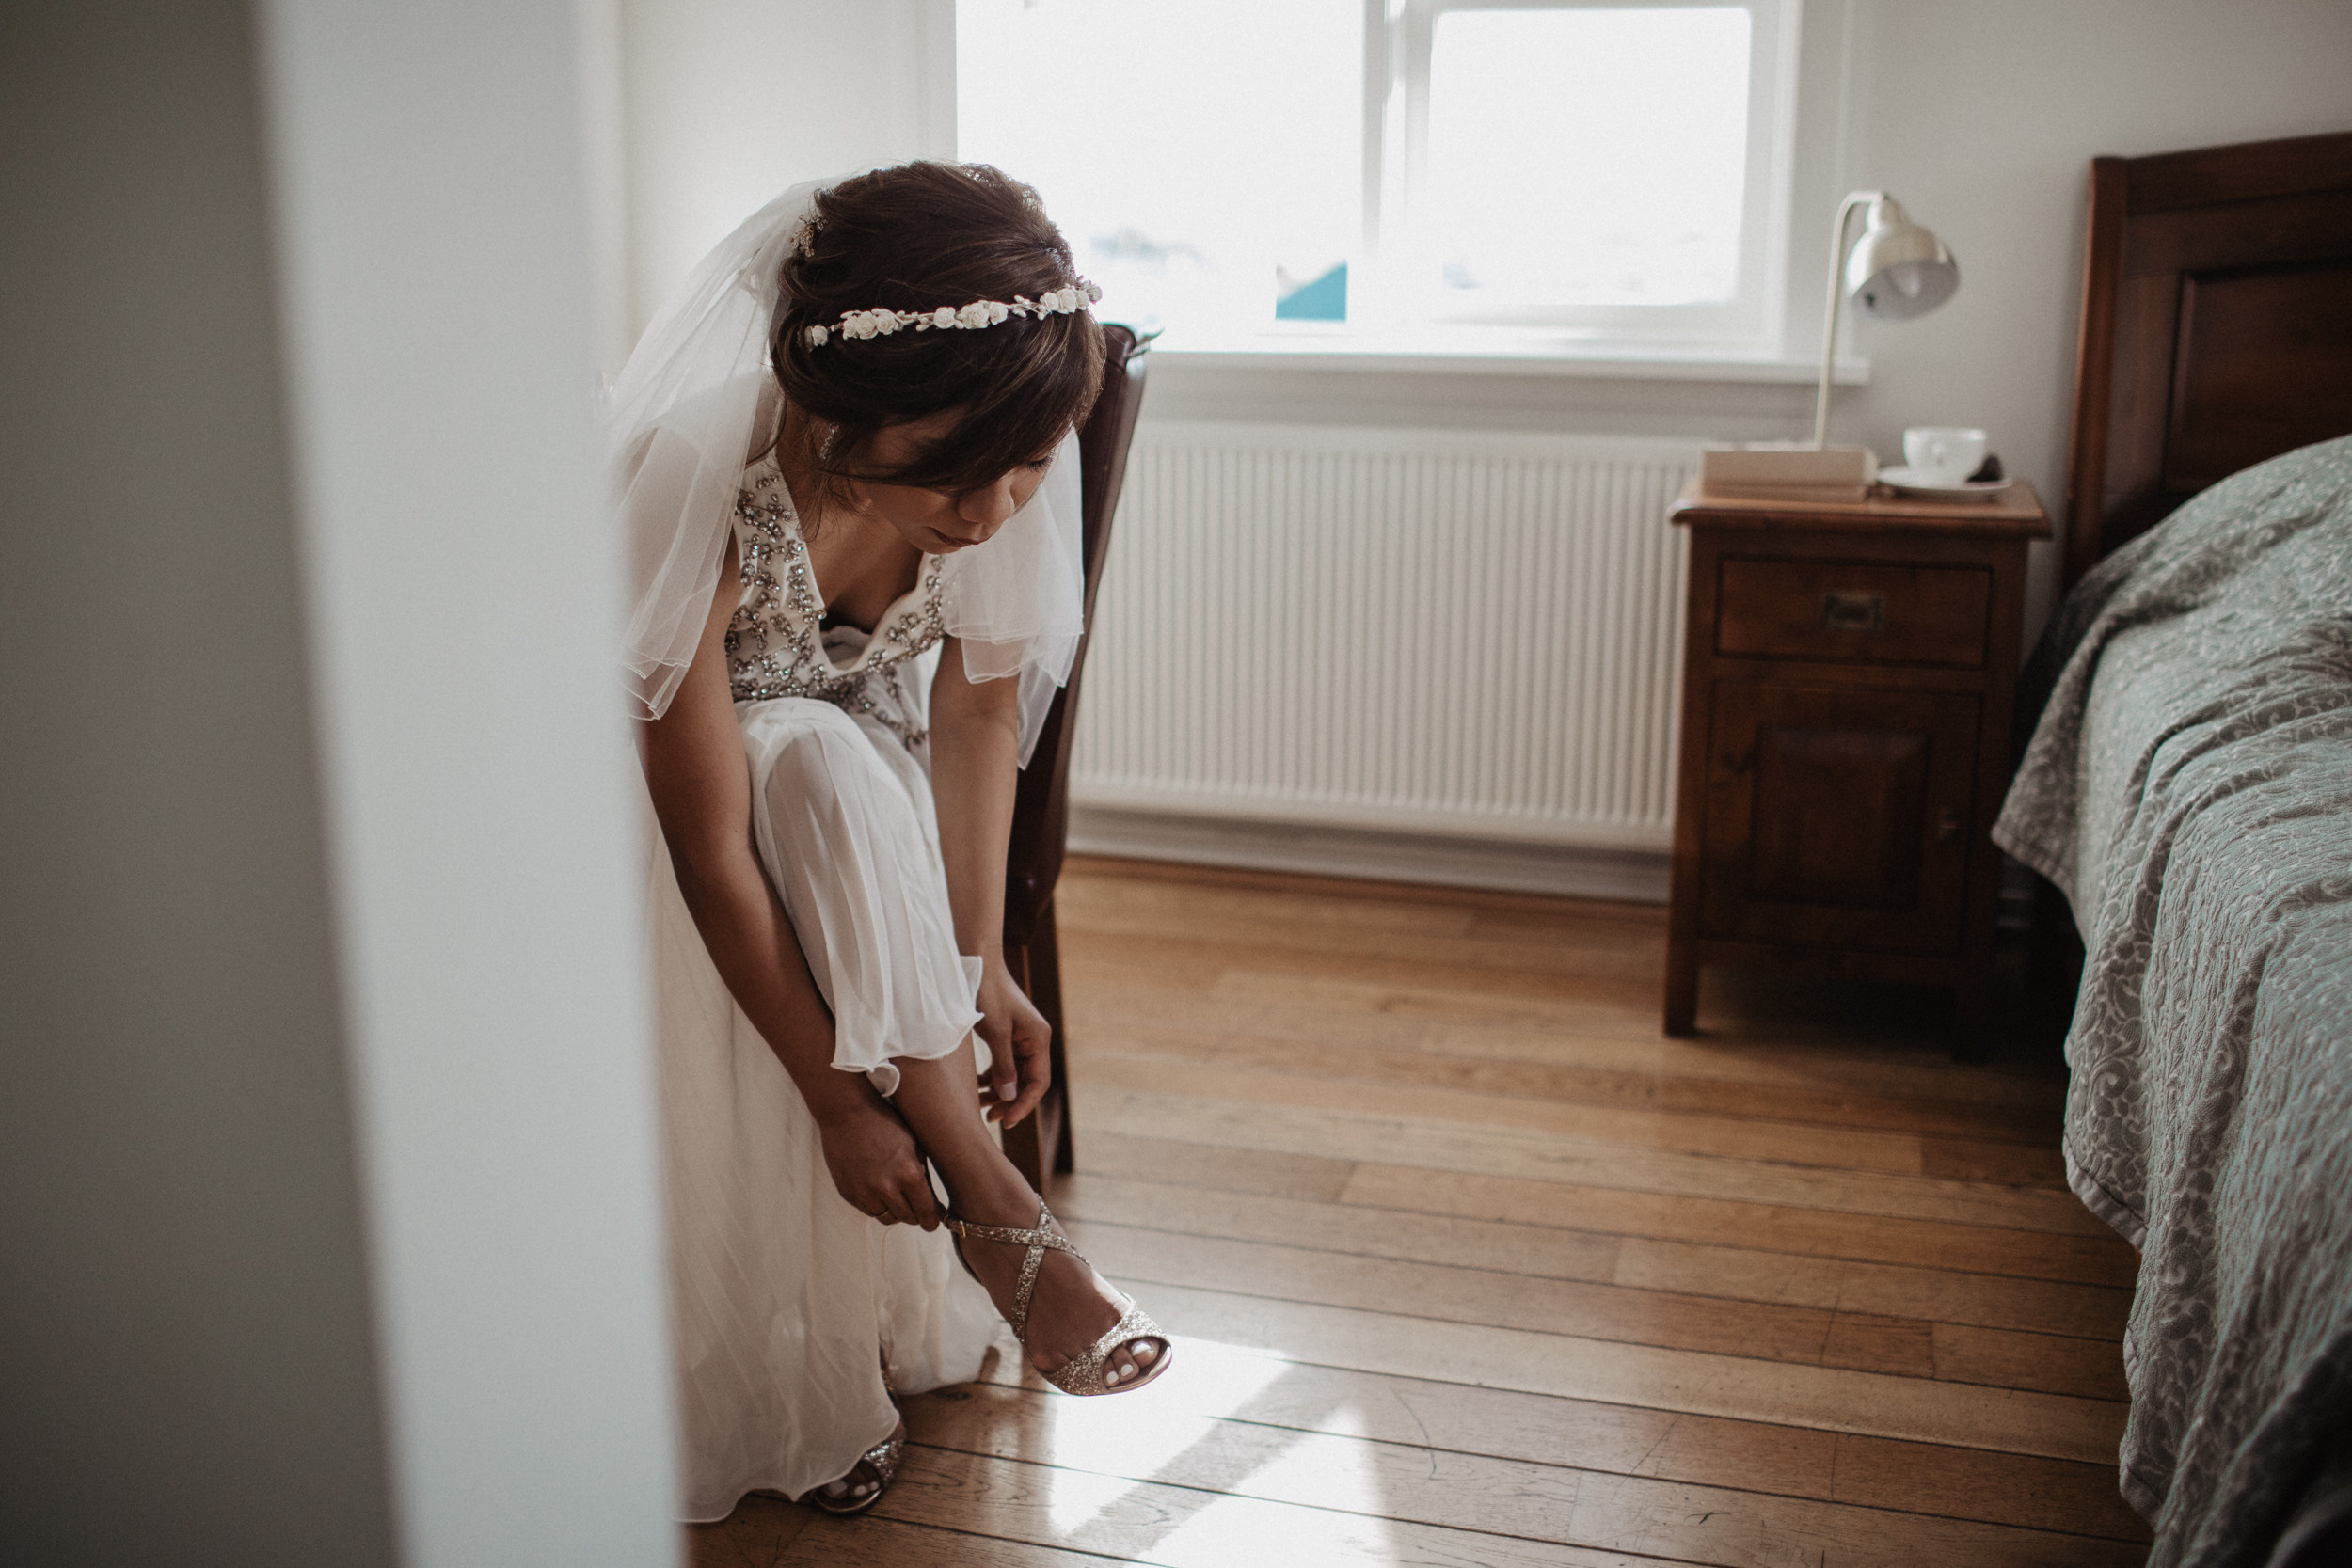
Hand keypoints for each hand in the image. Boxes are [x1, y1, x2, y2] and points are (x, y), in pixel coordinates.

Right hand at [813, 1091, 939, 1228]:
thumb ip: (924, 1176)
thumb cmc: (886, 1124)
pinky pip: (869, 1211)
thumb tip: (935, 1205)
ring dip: (895, 1211)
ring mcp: (865, 1192)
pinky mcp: (849, 1193)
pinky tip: (878, 1187)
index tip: (934, 1221)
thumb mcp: (915, 1145)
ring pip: (888, 1218)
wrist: (847, 1113)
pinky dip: (877, 1205)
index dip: (933, 1220)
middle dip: (915, 1214)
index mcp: (910, 1175)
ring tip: (897, 1194)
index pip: (927, 1214)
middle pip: (908, 1219)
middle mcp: (887, 1188)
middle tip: (917, 1205)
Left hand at [973, 956, 1051, 1127]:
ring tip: (981, 1107)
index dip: (1024, 1104)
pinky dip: (991, 1078)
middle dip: (1010, 1102)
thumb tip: (1009, 1098)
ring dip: (999, 1092)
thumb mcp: (994, 1031)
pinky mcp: (1006, 1037)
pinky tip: (977, 1088)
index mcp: (1038, 1039)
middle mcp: (1033, 1041)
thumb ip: (1003, 1066)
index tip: (1006, 1120)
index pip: (1038, 1082)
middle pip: (1027, 1081)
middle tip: (991, 1120)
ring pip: (1014, 1075)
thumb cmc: (987, 992)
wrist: (976, 962)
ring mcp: (1020, 1039)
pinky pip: (1003, 1065)